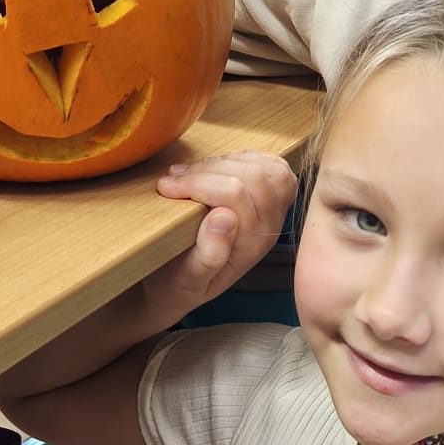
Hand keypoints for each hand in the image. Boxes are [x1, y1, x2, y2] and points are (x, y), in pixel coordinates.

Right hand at [142, 151, 294, 321]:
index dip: (197, 183)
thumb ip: (208, 255)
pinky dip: (249, 158)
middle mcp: (268, 228)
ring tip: (192, 173)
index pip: (234, 193)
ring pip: (266, 167)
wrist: (184, 286)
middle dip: (207, 170)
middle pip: (252, 175)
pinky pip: (277, 168)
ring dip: (225, 161)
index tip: (166, 187)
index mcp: (249, 245)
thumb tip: (223, 218)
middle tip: (174, 179)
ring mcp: (274, 213)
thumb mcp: (186, 279)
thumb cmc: (180, 282)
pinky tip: (221, 167)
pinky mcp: (273, 200)